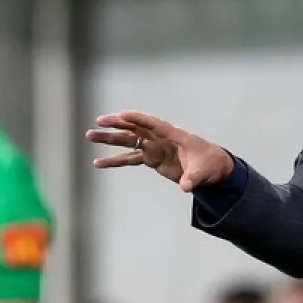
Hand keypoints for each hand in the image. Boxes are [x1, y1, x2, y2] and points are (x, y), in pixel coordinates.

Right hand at [87, 111, 234, 192]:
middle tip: (98, 122)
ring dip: (110, 139)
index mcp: (174, 135)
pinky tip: (98, 162)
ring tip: (90, 136)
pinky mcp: (151, 159)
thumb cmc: (210, 164)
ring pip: (128, 141)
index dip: (137, 118)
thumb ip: (193, 178)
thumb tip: (186, 187)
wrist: (212, 169)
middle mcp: (161, 139)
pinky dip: (115, 161)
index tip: (121, 115)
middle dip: (117, 125)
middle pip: (135, 129)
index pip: (153, 124)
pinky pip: (130, 159)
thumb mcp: (203, 171)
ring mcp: (154, 148)